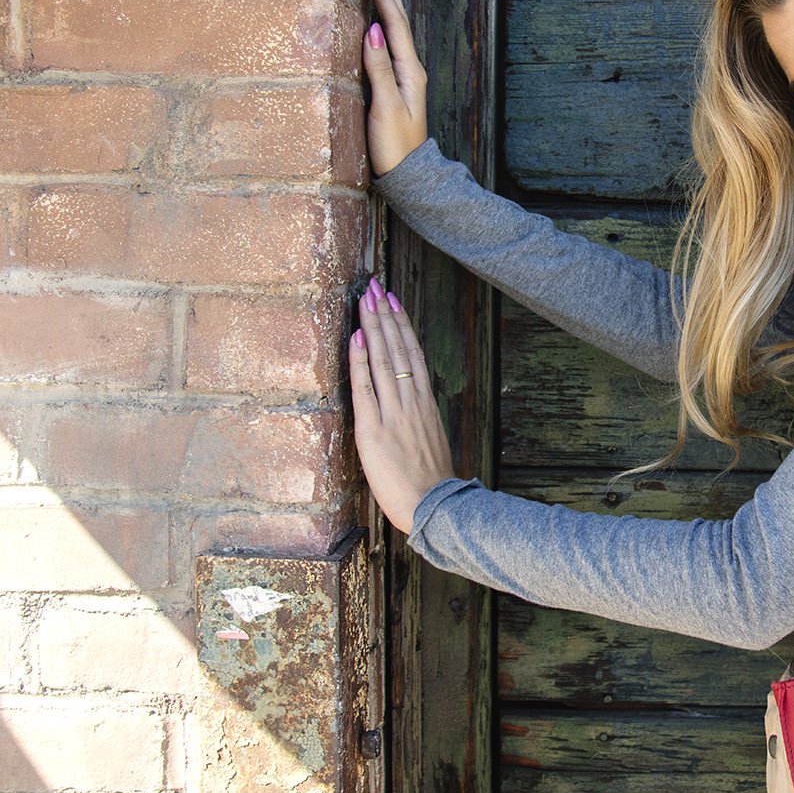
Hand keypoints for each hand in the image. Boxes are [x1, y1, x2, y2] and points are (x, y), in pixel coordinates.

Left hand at [348, 275, 456, 534]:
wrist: (436, 507)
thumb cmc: (433, 483)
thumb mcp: (432, 443)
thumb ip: (420, 420)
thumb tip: (411, 406)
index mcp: (425, 405)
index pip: (413, 355)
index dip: (402, 325)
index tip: (393, 300)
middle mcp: (411, 402)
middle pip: (398, 349)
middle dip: (385, 315)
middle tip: (375, 285)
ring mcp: (393, 414)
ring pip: (384, 360)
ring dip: (373, 326)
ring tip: (365, 298)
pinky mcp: (373, 430)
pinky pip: (366, 388)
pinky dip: (361, 360)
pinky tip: (357, 337)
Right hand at [364, 0, 429, 178]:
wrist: (407, 175)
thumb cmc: (394, 146)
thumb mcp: (384, 106)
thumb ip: (378, 68)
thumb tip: (373, 30)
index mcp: (409, 71)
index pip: (394, 23)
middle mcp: (409, 69)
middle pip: (398, 20)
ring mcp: (403, 76)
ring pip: (394, 29)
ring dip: (387, 1)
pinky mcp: (394, 85)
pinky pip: (389, 43)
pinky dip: (382, 23)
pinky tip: (377, 18)